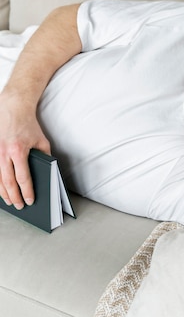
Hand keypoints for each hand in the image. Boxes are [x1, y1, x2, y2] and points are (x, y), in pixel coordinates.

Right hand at [0, 92, 49, 208]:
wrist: (12, 109)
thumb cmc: (29, 126)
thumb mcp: (42, 141)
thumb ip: (45, 158)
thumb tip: (46, 174)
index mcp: (18, 150)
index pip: (23, 178)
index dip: (26, 192)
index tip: (30, 201)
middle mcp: (4, 153)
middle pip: (8, 182)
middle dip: (14, 196)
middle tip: (19, 206)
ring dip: (3, 193)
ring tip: (9, 202)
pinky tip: (0, 189)